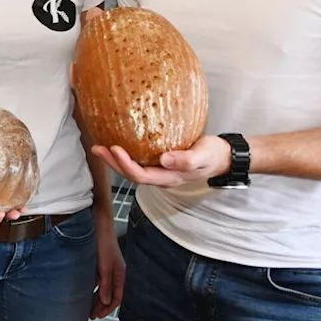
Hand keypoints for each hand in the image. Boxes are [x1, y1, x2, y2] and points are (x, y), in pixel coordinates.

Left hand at [89, 214, 124, 318]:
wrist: (98, 220)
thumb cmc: (103, 239)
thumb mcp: (104, 264)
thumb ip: (105, 282)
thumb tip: (106, 301)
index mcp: (119, 273)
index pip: (117, 298)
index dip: (108, 309)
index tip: (97, 316)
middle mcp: (114, 271)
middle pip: (110, 294)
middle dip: (101, 306)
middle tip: (90, 315)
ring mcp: (107, 267)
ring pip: (103, 288)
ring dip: (96, 298)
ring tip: (87, 306)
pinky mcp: (99, 261)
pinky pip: (98, 280)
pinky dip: (93, 288)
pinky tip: (85, 290)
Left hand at [91, 135, 231, 187]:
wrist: (222, 156)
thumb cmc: (213, 155)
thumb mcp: (203, 156)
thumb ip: (187, 160)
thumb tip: (165, 160)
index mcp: (169, 178)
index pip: (141, 176)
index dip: (126, 165)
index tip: (115, 149)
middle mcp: (160, 177)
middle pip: (131, 174)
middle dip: (113, 163)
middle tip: (98, 148)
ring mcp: (159, 171)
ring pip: (132, 169)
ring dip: (115, 160)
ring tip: (100, 147)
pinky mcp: (158, 161)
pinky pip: (138, 160)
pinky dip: (125, 153)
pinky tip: (116, 142)